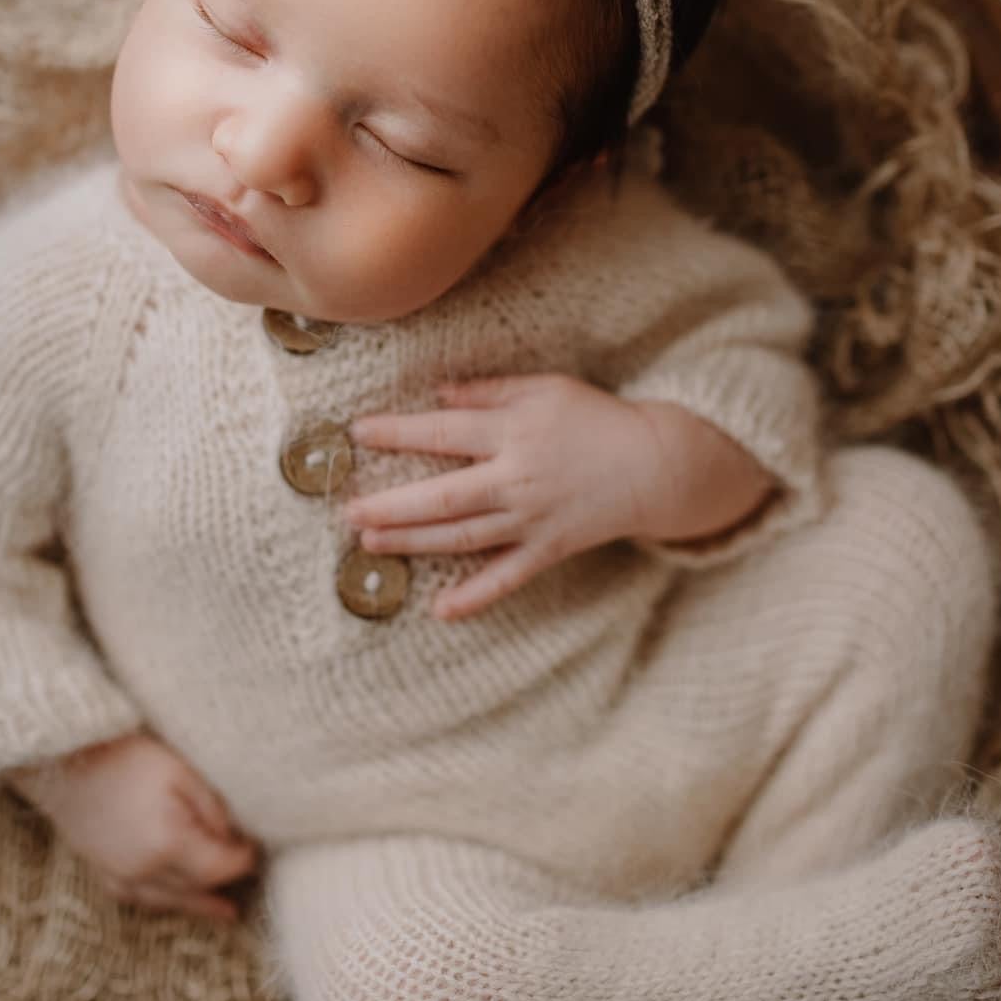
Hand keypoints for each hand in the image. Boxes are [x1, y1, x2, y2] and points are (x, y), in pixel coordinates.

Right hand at [8, 732, 259, 921]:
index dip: (242, 860)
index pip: (218, 866)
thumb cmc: (126, 757)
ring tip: (225, 912)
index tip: (256, 849)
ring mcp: (119, 876)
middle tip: (249, 876)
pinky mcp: (102, 873)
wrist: (63, 760)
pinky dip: (164, 900)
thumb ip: (212, 809)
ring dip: (198, 904)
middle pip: (196, 887)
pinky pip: (140, 898)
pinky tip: (177, 898)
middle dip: (224, 882)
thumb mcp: (181, 771)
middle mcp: (143, 869)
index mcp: (167, 842)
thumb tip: (232, 839)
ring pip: (169, 900)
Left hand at [346, 373, 668, 619]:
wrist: (653, 465)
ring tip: (369, 543)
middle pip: (444, 496)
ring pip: (463, 537)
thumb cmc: (593, 418)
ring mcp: (532, 520)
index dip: (399, 433)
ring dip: (414, 542)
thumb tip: (438, 394)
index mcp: (514, 434)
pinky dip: (475, 597)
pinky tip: (441, 610)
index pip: (444, 433)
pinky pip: (507, 578)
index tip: (358, 432)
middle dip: (392, 504)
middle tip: (347, 509)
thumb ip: (489, 392)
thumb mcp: (544, 389)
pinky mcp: (548, 549)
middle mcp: (517, 480)